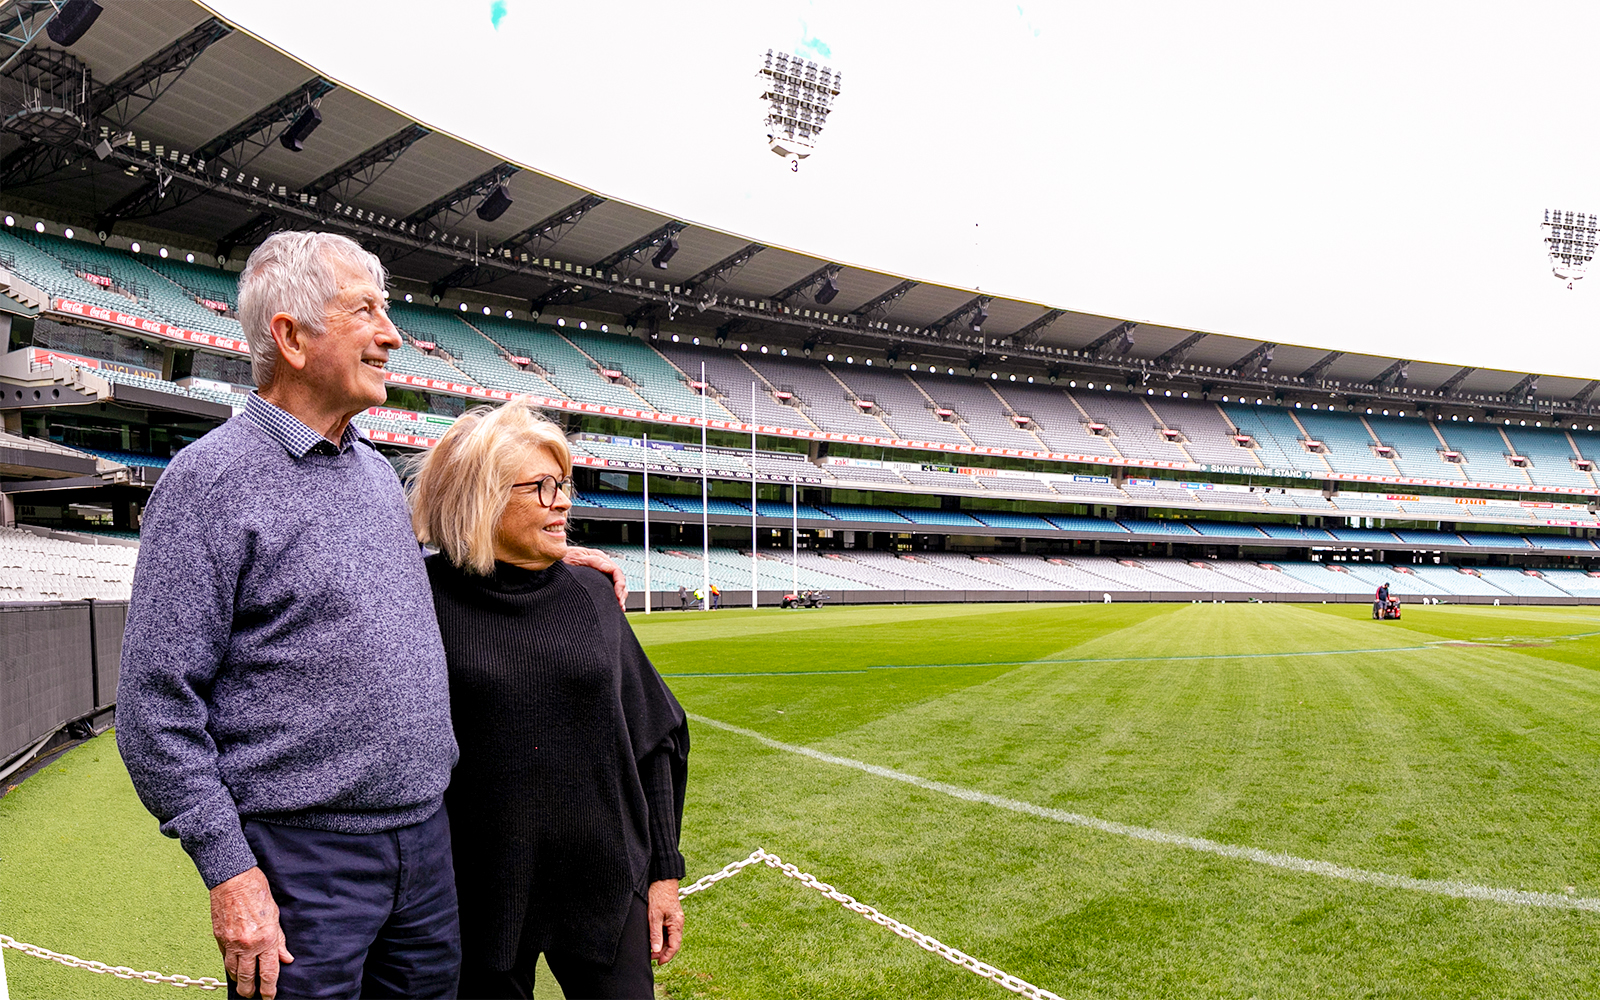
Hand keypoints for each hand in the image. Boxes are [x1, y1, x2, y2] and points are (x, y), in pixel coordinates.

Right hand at [210, 867, 292, 998]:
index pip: (268, 972)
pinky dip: (230, 966)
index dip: (268, 989)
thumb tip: (286, 958)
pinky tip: (234, 968)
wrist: (233, 879)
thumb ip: (279, 940)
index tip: (269, 997)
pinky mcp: (219, 938)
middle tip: (253, 996)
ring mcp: (231, 942)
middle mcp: (247, 944)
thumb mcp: (275, 915)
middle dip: (250, 991)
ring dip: (238, 981)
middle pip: (247, 978)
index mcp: (266, 938)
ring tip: (243, 986)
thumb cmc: (258, 893)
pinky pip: (224, 958)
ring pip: (233, 972)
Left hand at [563, 545, 627, 606]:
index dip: (619, 584)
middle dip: (621, 592)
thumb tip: (608, 567)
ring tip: (619, 606)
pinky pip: (609, 587)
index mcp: (598, 557)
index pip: (616, 571)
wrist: (552, 562)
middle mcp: (601, 564)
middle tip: (619, 604)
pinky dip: (614, 596)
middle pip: (619, 578)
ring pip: (616, 584)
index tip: (617, 595)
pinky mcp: (596, 579)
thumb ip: (593, 562)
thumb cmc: (562, 559)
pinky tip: (614, 604)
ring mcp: (599, 572)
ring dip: (619, 595)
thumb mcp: (576, 559)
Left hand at [648, 879, 683, 965]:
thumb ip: (655, 934)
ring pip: (669, 937)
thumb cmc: (658, 895)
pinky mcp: (670, 916)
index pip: (675, 946)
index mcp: (677, 924)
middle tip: (650, 957)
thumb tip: (656, 951)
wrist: (661, 879)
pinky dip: (661, 937)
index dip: (667, 957)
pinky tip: (653, 938)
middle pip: (673, 943)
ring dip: (661, 945)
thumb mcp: (654, 916)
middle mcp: (678, 923)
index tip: (657, 963)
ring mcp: (674, 919)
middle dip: (663, 952)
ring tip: (650, 949)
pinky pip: (667, 931)